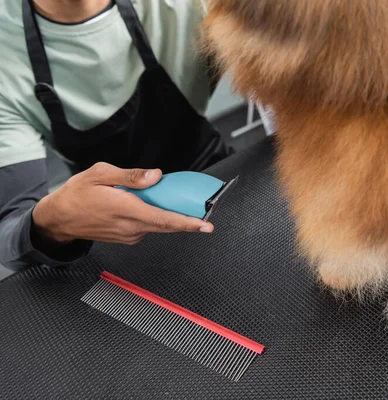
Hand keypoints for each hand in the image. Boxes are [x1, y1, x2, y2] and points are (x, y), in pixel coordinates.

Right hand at [32, 162, 213, 244]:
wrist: (58, 219)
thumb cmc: (76, 196)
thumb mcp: (100, 174)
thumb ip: (131, 175)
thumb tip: (155, 176)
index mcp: (126, 210)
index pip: (164, 219)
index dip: (188, 223)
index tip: (206, 225)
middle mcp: (131, 227)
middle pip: (167, 224)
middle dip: (187, 217)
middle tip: (200, 207)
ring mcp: (130, 235)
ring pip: (158, 224)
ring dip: (165, 212)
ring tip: (156, 196)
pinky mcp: (128, 238)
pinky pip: (148, 226)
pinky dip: (153, 215)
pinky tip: (144, 204)